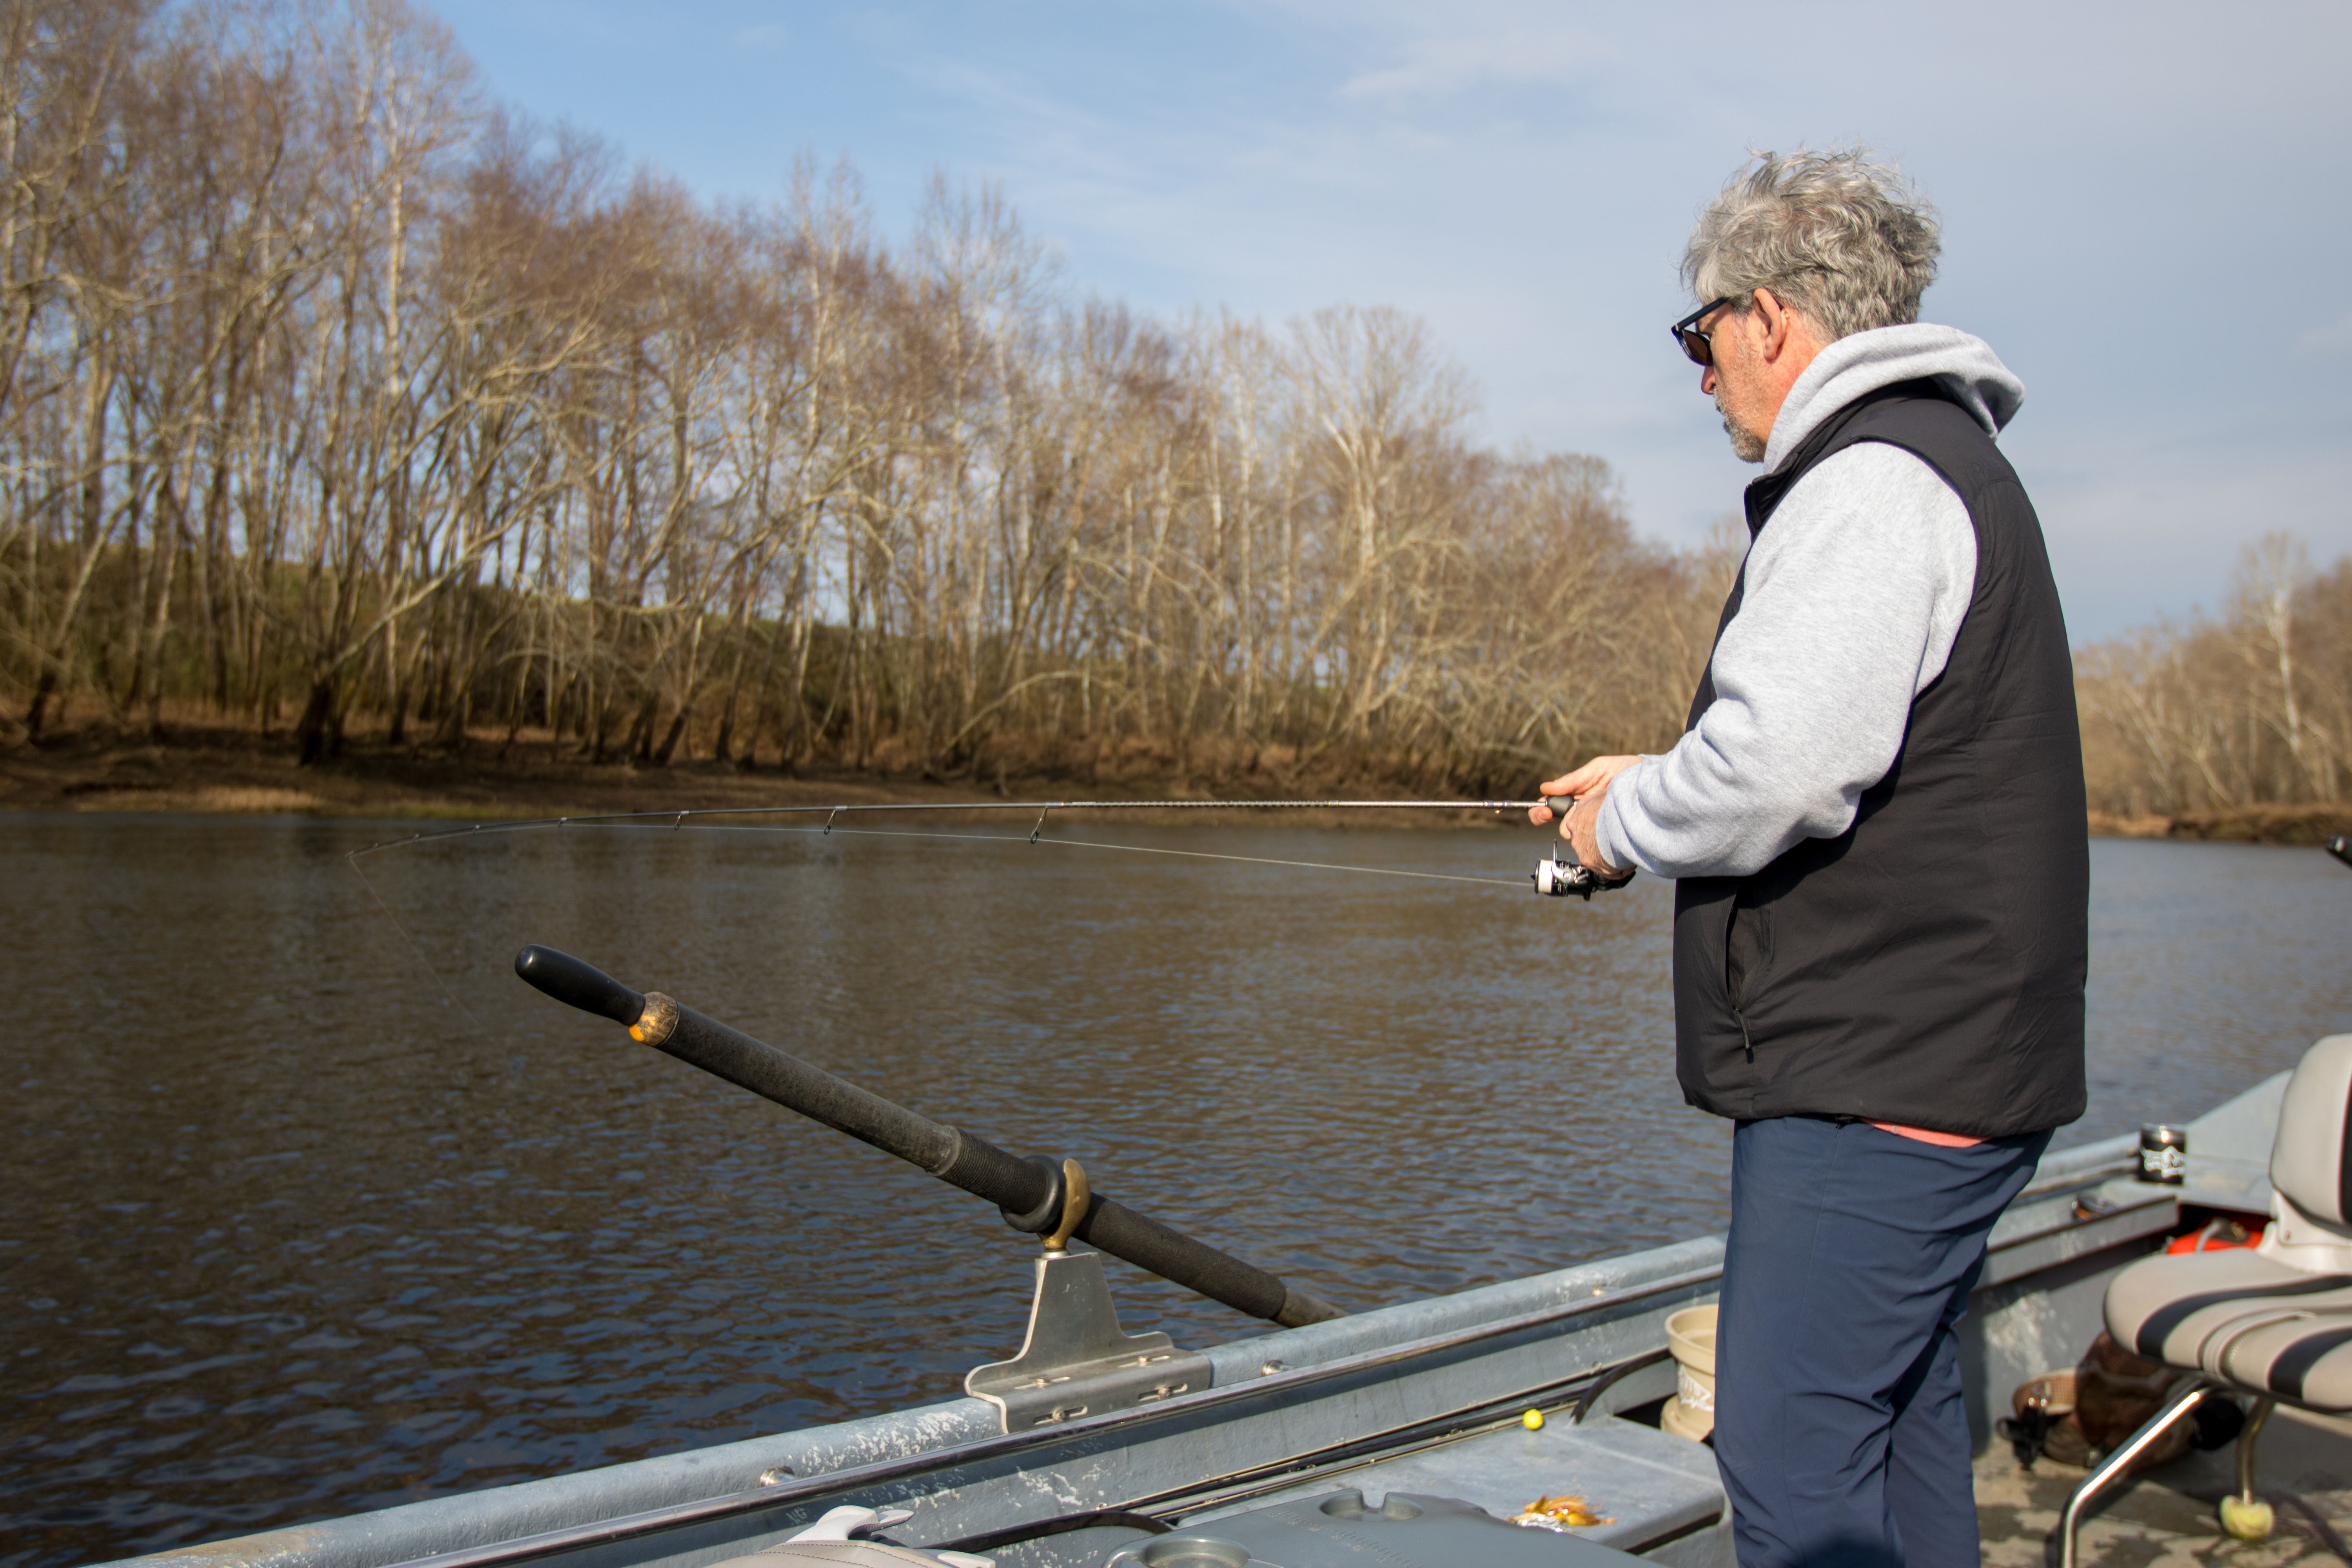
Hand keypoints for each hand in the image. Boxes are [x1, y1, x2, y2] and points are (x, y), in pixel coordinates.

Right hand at [1528, 755, 1640, 874]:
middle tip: (1563, 815)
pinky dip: (1594, 839)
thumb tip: (1546, 788)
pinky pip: (1595, 843)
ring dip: (1577, 827)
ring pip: (1575, 834)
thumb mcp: (1599, 769)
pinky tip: (1602, 830)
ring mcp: (1596, 824)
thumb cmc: (1629, 771)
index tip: (1545, 811)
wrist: (1655, 781)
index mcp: (1577, 796)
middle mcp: (1584, 812)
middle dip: (1557, 820)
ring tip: (1592, 816)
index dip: (1542, 811)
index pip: (1551, 806)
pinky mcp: (1609, 835)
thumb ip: (1574, 779)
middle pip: (1560, 825)